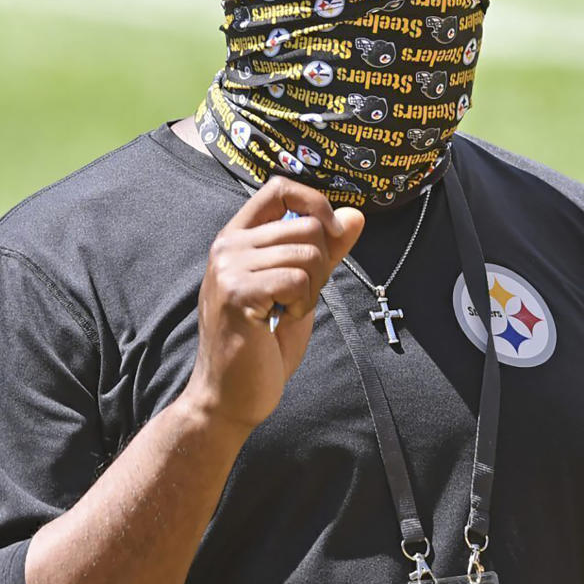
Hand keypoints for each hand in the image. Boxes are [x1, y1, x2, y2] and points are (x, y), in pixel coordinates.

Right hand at [181, 177, 363, 432]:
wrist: (231, 396)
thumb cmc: (264, 345)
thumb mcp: (301, 289)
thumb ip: (326, 252)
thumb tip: (355, 215)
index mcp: (238, 237)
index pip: (280, 188)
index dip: (315, 202)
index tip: (333, 234)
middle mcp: (227, 245)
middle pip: (306, 224)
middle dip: (322, 264)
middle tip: (300, 298)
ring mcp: (228, 267)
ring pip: (307, 252)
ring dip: (312, 289)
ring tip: (287, 312)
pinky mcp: (237, 293)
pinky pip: (296, 279)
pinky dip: (302, 303)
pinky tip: (281, 321)